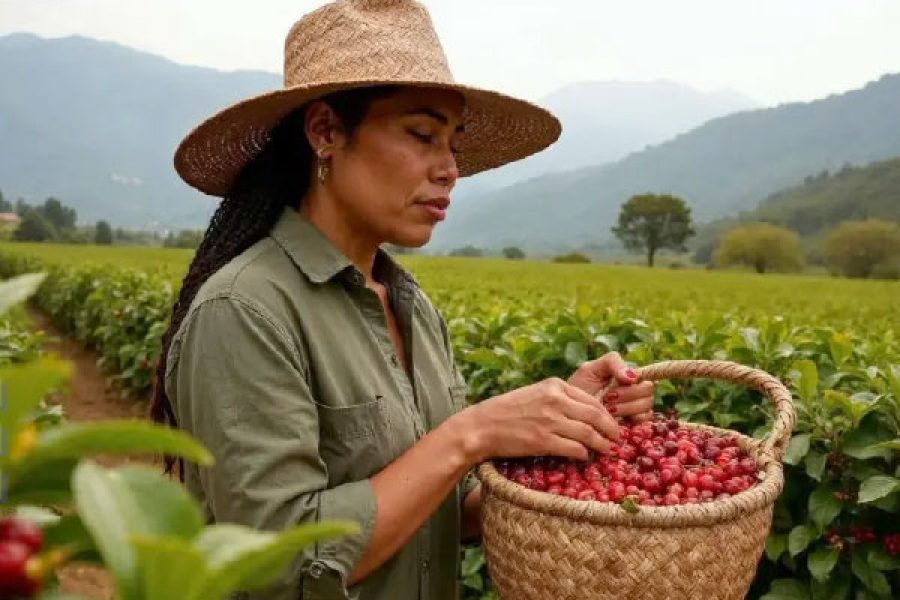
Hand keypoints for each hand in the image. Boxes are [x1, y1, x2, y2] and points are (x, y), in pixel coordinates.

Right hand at [463, 377, 618, 462]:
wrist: (482, 426)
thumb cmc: (508, 411)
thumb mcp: (536, 394)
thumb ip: (559, 399)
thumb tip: (586, 414)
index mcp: (554, 385)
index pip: (592, 400)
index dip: (608, 415)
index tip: (613, 425)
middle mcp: (554, 400)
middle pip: (596, 416)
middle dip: (611, 430)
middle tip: (617, 440)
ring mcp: (549, 421)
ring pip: (589, 434)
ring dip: (601, 444)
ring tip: (606, 450)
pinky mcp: (543, 441)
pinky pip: (574, 448)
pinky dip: (583, 454)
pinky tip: (583, 456)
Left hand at [567, 351, 654, 422]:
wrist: (570, 413)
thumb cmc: (578, 389)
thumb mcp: (590, 369)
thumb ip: (612, 363)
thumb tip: (632, 376)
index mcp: (626, 376)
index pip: (645, 374)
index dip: (634, 379)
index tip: (619, 382)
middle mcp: (634, 390)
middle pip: (647, 390)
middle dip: (627, 394)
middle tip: (608, 398)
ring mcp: (636, 407)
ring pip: (646, 405)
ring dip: (626, 407)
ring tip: (608, 409)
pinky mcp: (634, 423)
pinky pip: (645, 419)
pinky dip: (632, 418)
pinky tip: (617, 419)